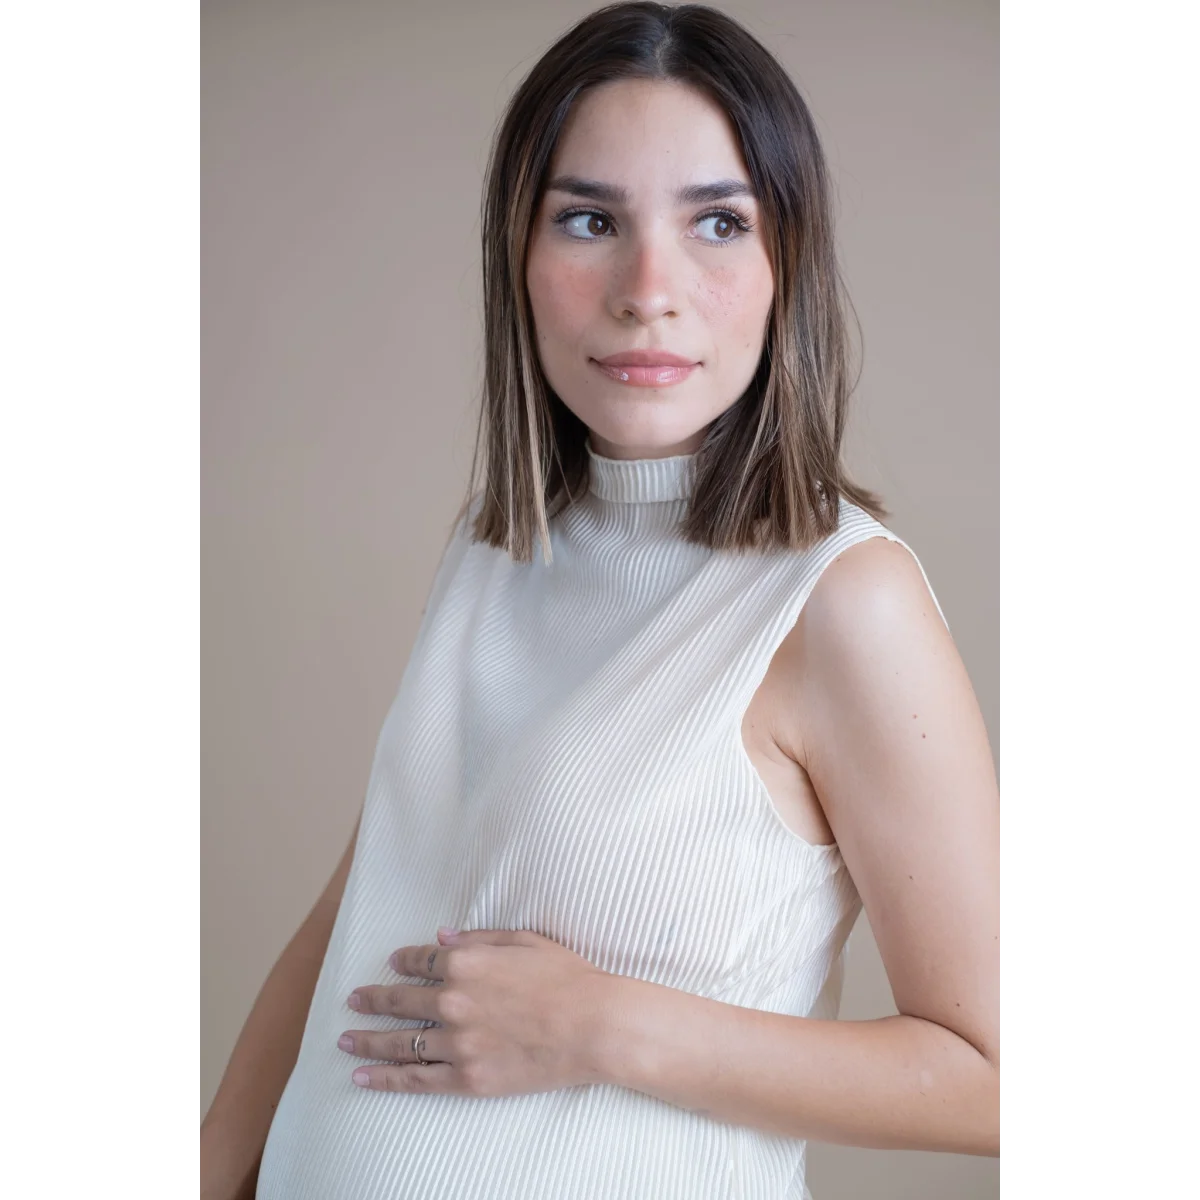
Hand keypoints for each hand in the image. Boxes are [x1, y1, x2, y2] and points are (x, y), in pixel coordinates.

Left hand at [338, 928, 609, 1096]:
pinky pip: (416, 1080)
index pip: (422, 961)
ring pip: (400, 1042)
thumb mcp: (524, 941)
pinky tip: (363, 1076)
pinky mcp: (468, 1078)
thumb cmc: (567, 977)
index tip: (392, 962)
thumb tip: (442, 938)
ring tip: (346, 1039)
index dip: (404, 960)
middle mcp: (453, 1001)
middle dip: (373, 998)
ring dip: (368, 1039)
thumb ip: (478, 939)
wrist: (594, 1025)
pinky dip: (385, 1078)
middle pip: (401, 1000)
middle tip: (354, 999)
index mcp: (466, 964)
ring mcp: (458, 1043)